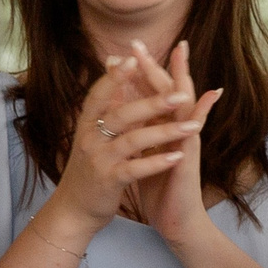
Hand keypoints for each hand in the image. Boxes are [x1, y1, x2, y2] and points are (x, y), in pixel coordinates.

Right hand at [45, 54, 204, 235]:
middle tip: (181, 94)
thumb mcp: (94, 132)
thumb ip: (106, 101)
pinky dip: (157, 162)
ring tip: (193, 126)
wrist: (74, 209)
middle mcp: (90, 138)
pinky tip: (178, 157)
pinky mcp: (109, 181)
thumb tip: (114, 62)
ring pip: (133, 141)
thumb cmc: (90, 166)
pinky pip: (135, 170)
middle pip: (121, 114)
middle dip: (152, 102)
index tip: (134, 58)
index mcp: (87, 123)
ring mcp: (99, 160)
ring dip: (165, 132)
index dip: (115, 76)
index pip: (100, 94)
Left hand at [119, 37, 223, 244]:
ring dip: (180, 77)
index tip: (123, 50)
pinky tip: (211, 94)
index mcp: (161, 129)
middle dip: (153, 65)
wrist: (176, 221)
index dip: (138, 72)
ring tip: (176, 53)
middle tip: (138, 41)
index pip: (149, 94)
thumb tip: (123, 113)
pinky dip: (203, 111)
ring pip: (184, 103)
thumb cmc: (160, 188)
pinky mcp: (192, 155)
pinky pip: (196, 130)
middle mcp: (177, 130)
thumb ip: (139, 131)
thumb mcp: (144, 154)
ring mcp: (188, 140)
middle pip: (166, 90)